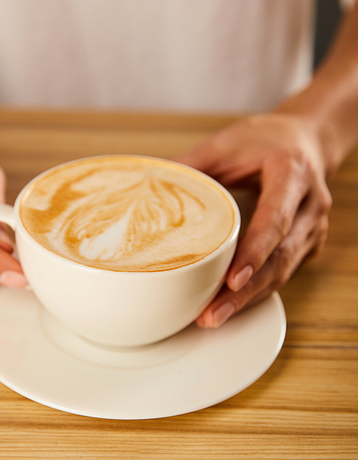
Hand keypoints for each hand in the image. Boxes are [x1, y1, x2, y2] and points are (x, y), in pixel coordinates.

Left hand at [177, 112, 331, 326]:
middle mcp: (310, 205)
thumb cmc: (265, 141)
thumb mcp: (225, 144)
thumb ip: (189, 164)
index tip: (233, 280)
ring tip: (212, 318)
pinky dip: (256, 292)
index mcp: (292, 174)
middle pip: (280, 258)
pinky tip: (229, 306)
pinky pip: (283, 274)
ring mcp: (313, 229)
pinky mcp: (308, 246)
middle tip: (212, 314)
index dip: (256, 252)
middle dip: (246, 292)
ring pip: (283, 273)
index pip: (277, 219)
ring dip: (248, 299)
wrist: (307, 141)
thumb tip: (145, 187)